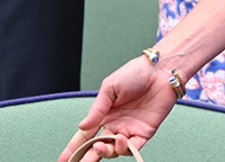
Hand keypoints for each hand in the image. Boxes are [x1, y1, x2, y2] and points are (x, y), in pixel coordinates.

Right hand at [59, 57, 175, 161]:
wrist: (161, 71)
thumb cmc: (136, 73)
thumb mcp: (110, 87)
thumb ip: (97, 109)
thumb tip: (82, 126)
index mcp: (103, 114)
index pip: (84, 136)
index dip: (73, 149)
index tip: (63, 160)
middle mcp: (115, 124)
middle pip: (97, 147)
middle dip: (86, 158)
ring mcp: (129, 129)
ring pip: (114, 150)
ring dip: (106, 151)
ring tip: (102, 145)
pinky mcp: (145, 132)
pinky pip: (133, 147)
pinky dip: (125, 148)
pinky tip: (121, 140)